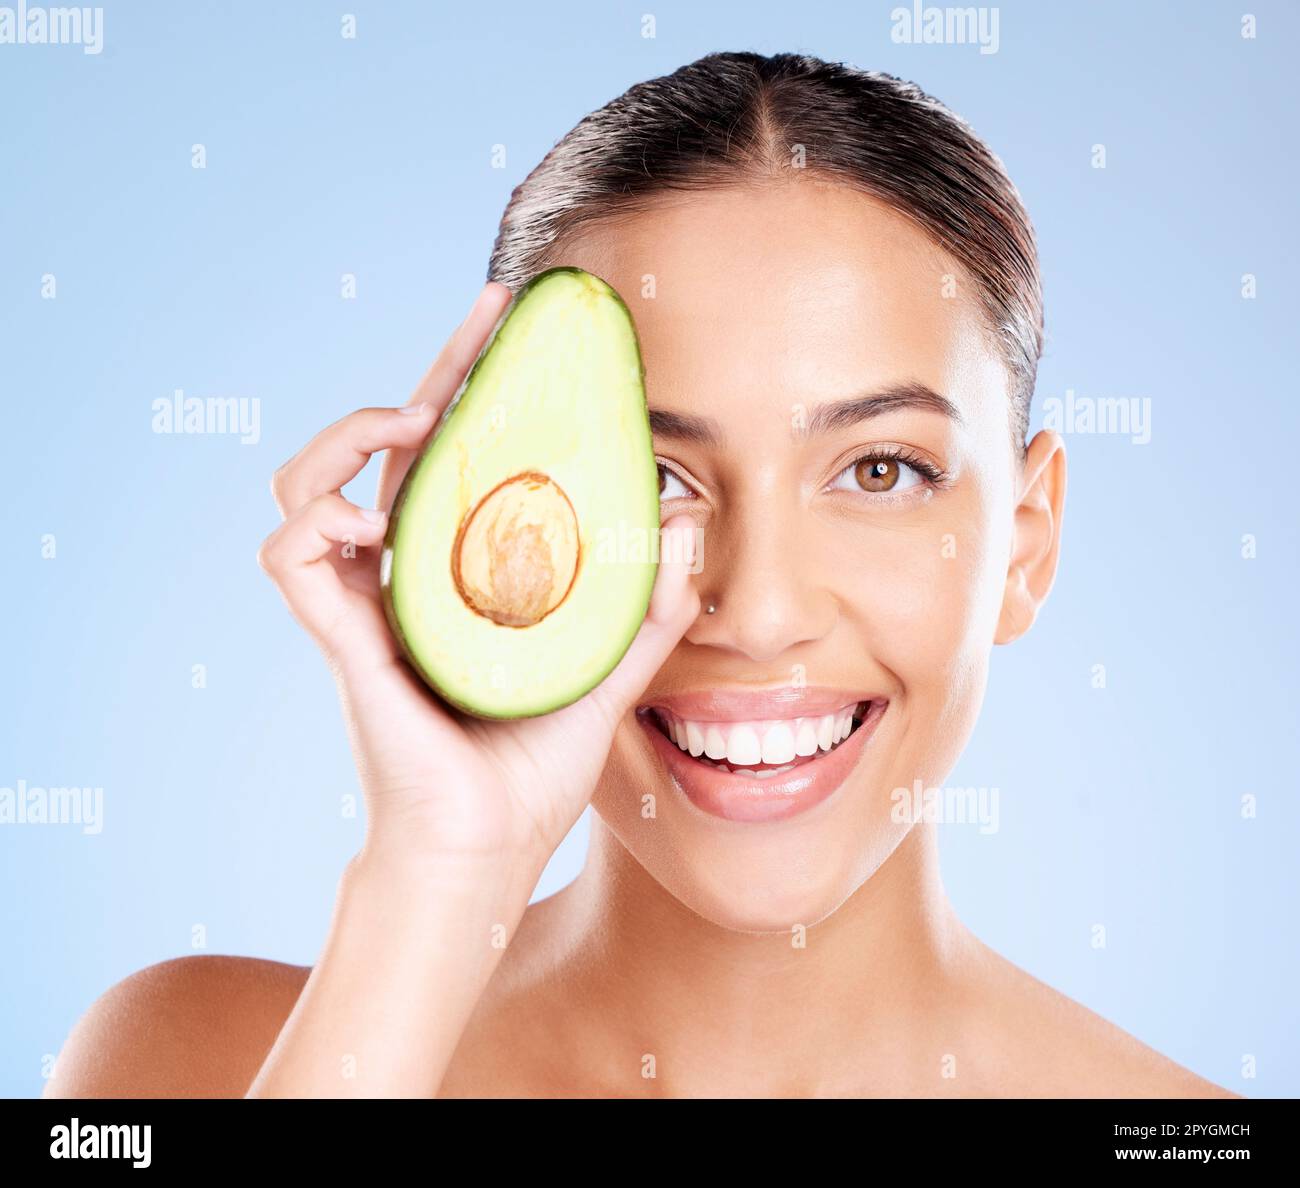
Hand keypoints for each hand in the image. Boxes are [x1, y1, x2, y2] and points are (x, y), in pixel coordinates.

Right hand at [257, 282, 699, 878]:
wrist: (486, 850)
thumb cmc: (532, 770)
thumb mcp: (608, 672)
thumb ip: (650, 607)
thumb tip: (686, 519)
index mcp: (458, 575)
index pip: (456, 457)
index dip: (476, 382)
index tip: (513, 321)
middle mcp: (404, 577)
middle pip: (390, 446)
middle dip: (431, 367)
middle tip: (486, 317)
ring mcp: (366, 604)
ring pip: (306, 485)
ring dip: (348, 437)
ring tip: (412, 426)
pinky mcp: (341, 639)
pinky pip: (290, 555)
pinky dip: (314, 519)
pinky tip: (372, 521)